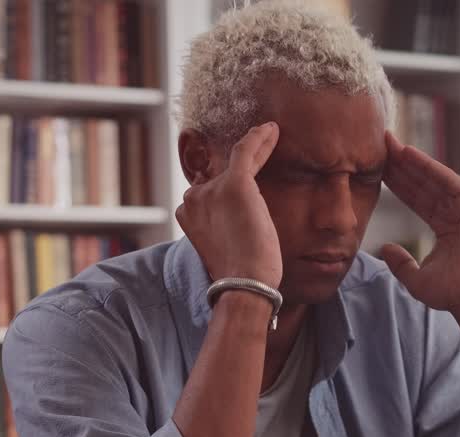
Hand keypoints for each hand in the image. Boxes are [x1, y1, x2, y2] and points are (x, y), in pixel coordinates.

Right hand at [175, 122, 282, 287]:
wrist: (244, 284)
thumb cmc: (241, 277)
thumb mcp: (225, 250)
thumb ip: (224, 231)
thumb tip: (238, 227)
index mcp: (188, 216)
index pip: (207, 192)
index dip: (224, 182)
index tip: (242, 174)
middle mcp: (193, 199)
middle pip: (220, 175)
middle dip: (239, 167)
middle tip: (262, 146)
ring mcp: (212, 190)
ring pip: (236, 161)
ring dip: (255, 146)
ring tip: (270, 133)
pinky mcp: (235, 184)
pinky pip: (246, 150)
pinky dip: (259, 138)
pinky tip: (272, 129)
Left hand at [379, 131, 459, 312]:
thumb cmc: (451, 293)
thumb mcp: (416, 278)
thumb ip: (400, 262)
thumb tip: (384, 248)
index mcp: (445, 227)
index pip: (416, 200)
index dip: (397, 184)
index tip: (377, 168)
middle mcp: (456, 213)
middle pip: (423, 184)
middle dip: (401, 166)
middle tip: (380, 145)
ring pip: (432, 179)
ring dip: (411, 161)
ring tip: (389, 144)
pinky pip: (447, 180)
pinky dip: (428, 166)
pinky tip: (409, 154)